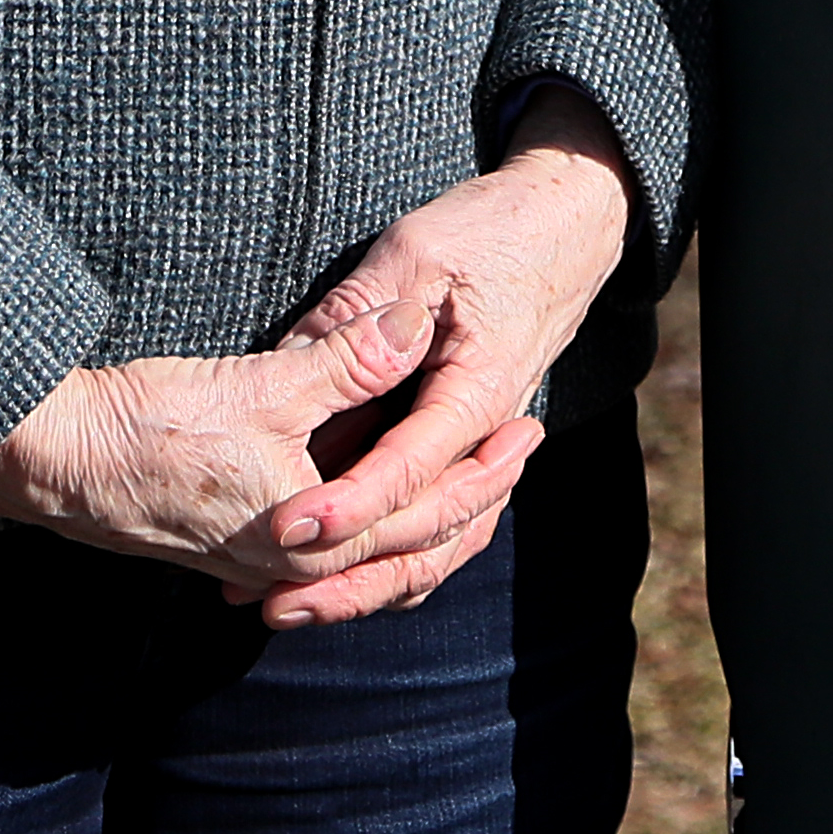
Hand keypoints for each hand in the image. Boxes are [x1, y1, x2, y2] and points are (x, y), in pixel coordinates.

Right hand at [0, 311, 502, 594]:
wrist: (60, 465)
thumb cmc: (154, 425)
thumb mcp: (263, 383)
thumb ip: (347, 358)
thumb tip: (415, 320)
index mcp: (315, 535)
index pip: (428, 513)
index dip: (485, 470)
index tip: (528, 428)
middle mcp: (297, 564)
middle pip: (412, 546)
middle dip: (474, 498)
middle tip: (522, 445)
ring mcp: (267, 562)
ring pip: (374, 558)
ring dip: (428, 521)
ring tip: (473, 474)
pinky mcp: (242, 547)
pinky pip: (336, 554)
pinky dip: (378, 531)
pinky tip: (388, 500)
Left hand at [255, 85, 639, 629]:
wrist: (567, 225)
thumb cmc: (493, 229)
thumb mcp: (417, 252)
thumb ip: (358, 313)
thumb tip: (293, 360)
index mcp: (479, 389)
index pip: (408, 468)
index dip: (346, 505)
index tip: (283, 528)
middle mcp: (486, 434)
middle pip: (422, 535)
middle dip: (343, 576)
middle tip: (266, 600)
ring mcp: (481, 447)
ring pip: (431, 548)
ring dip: (360, 586)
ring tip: (281, 608)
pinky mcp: (466, 447)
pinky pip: (433, 527)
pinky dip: (383, 561)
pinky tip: (324, 577)